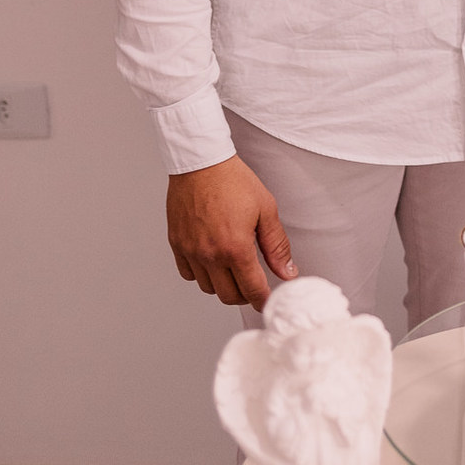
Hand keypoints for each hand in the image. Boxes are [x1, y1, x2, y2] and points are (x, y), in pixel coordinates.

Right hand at [166, 154, 297, 310]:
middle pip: (228, 296)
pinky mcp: (176, 244)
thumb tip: (288, 272)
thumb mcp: (266, 210)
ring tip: (233, 268)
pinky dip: (201, 274)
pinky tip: (212, 260)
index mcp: (235, 247)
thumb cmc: (234, 181)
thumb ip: (276, 245)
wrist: (202, 162)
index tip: (268, 302)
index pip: (251, 290)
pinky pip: (188, 274)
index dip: (263, 300)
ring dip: (222, 285)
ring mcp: (190, 251)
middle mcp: (210, 254)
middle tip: (253, 284)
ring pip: (207, 288)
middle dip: (244, 295)